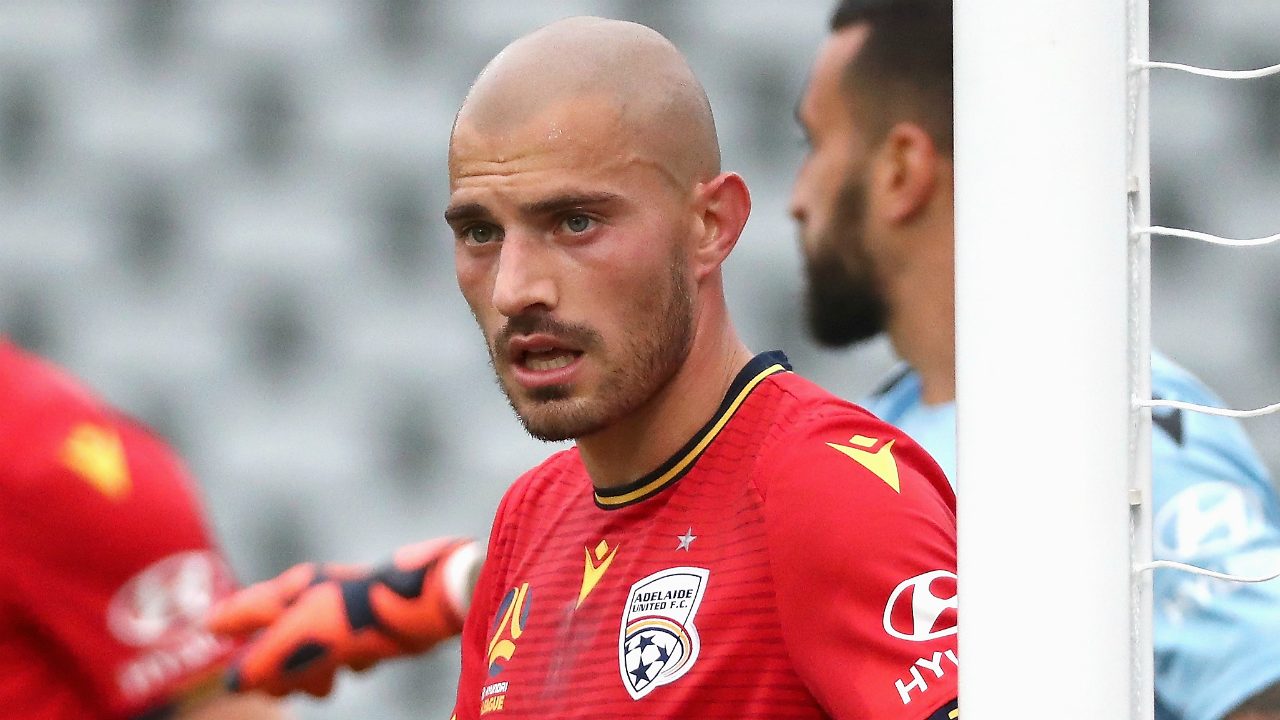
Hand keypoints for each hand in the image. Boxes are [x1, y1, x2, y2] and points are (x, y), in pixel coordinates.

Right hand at [206, 538, 481, 696]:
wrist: (425, 607)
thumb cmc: (360, 616)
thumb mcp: (303, 640)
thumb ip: (265, 659)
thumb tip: (234, 681)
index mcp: (294, 592)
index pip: (249, 606)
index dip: (231, 619)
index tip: (210, 627)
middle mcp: (316, 597)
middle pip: (279, 635)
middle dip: (275, 665)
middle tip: (276, 688)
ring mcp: (344, 610)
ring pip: (312, 647)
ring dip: (311, 672)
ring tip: (320, 689)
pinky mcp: (371, 624)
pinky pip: (345, 649)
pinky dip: (345, 662)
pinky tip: (358, 666)